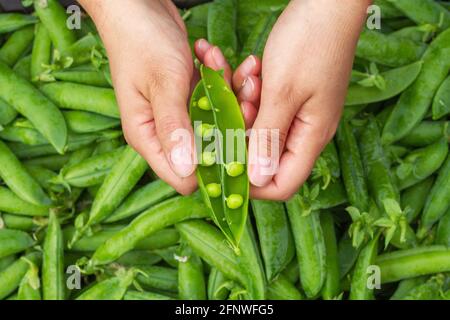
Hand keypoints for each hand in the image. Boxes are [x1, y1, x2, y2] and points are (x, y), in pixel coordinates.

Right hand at [79, 0, 261, 194]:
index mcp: (148, 136)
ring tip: (223, 62)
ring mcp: (179, 113)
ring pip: (217, 120)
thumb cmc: (141, 40)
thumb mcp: (162, 84)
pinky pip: (215, 96)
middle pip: (208, 148)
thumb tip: (186, 170)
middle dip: (231, 122)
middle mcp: (164, 131)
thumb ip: (173, 127)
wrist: (136, 5)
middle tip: (244, 92)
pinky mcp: (189, 96)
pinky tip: (210, 53)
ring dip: (228, 91)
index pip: (183, 176)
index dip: (214, 169)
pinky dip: (220, 76)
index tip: (242, 146)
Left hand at [247, 0, 368, 199]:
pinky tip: (253, 68)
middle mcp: (306, 131)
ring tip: (250, 75)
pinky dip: (251, 90)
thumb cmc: (310, 42)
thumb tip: (257, 179)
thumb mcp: (283, 92)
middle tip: (237, 101)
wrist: (327, 2)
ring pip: (259, 127)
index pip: (281, 184)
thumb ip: (268, 137)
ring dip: (245, 105)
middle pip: (264, 154)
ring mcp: (298, 112)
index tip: (225, 163)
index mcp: (311, 137)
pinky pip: (262, 105)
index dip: (252, 182)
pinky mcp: (290, 96)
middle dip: (242, 131)